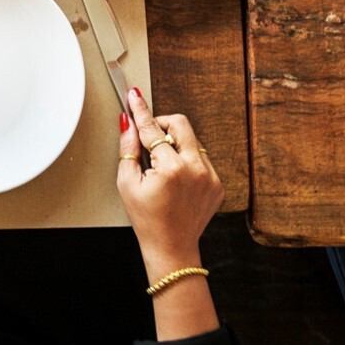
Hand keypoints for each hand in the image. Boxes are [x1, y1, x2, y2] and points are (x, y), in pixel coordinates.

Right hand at [117, 87, 223, 281]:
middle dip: (162, 124)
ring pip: (191, 139)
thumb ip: (128, 149)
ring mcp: (210, 175)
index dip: (141, 110)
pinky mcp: (217, 181)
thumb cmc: (147, 221)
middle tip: (149, 138)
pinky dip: (187, 160)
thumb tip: (127, 123)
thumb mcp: (127, 185)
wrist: (172, 248)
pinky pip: (201, 156)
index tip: (135, 96)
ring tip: (162, 168)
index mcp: (171, 169)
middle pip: (179, 123)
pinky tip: (177, 180)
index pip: (152, 129)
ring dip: (175, 144)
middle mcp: (194, 168)